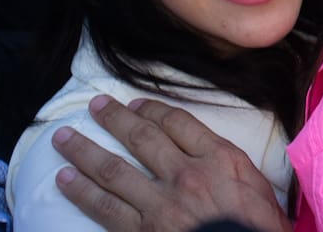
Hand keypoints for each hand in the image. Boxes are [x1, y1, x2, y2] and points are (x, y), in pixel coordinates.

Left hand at [51, 96, 290, 231]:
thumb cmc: (258, 227)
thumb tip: (212, 151)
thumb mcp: (258, 186)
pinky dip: (80, 192)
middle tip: (95, 106)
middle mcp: (186, 174)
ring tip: (64, 138)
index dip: (152, 110)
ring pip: (114, 170)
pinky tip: (64, 180)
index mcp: (218, 158)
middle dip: (114, 119)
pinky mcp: (142, 231)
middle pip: (142, 138)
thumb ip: (231, 164)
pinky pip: (103, 207)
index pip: (178, 123)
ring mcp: (161, 204)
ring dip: (84, 151)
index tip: (135, 103)